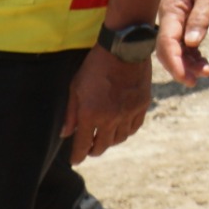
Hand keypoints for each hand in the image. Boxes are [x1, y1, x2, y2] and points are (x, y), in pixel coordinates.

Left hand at [64, 45, 151, 164]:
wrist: (123, 48)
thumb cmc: (95, 66)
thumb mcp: (76, 87)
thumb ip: (71, 113)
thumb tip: (66, 133)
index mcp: (91, 114)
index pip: (83, 145)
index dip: (78, 156)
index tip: (75, 160)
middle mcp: (111, 118)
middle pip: (102, 146)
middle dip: (93, 150)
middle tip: (89, 148)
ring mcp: (128, 112)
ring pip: (119, 139)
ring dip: (110, 141)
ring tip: (105, 137)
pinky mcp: (142, 105)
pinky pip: (134, 127)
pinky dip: (126, 131)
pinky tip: (121, 127)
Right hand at [157, 0, 208, 83]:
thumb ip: (201, 18)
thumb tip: (191, 43)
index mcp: (172, 9)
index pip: (167, 41)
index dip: (174, 61)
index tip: (186, 77)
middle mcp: (170, 16)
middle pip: (167, 49)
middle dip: (179, 67)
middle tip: (196, 81)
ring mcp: (177, 19)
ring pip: (177, 48)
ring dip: (188, 63)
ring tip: (205, 74)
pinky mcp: (187, 21)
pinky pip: (186, 44)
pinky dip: (193, 55)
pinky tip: (203, 65)